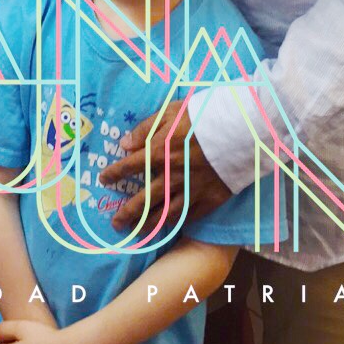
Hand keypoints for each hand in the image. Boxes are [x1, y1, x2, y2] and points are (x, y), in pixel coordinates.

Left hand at [98, 102, 230, 230]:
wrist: (239, 130)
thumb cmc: (204, 116)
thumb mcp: (171, 111)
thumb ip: (145, 128)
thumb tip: (124, 144)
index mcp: (159, 153)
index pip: (129, 167)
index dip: (114, 174)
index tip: (104, 179)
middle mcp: (171, 176)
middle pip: (143, 200)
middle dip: (127, 213)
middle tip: (116, 223)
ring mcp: (190, 191)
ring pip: (165, 214)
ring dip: (148, 225)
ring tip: (138, 232)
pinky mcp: (209, 200)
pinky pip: (189, 216)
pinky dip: (177, 223)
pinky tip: (169, 227)